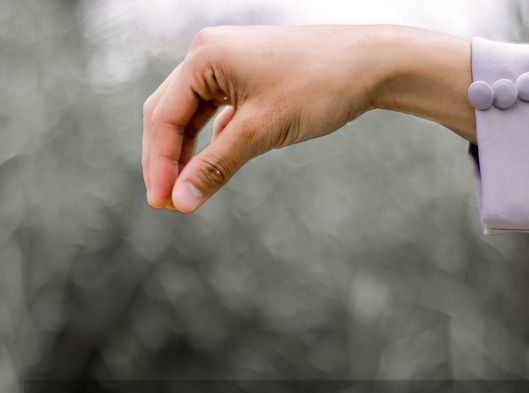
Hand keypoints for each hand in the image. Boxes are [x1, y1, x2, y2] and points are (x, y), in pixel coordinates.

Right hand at [142, 25, 474, 212]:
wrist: (369, 64)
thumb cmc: (317, 88)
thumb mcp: (260, 132)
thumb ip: (215, 166)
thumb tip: (181, 201)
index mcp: (204, 56)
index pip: (165, 116)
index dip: (158, 163)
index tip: (161, 203)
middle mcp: (209, 53)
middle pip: (168, 113)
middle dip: (164, 159)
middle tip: (164, 203)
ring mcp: (226, 63)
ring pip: (189, 115)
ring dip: (184, 153)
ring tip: (181, 193)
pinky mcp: (244, 77)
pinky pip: (212, 114)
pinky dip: (206, 142)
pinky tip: (205, 170)